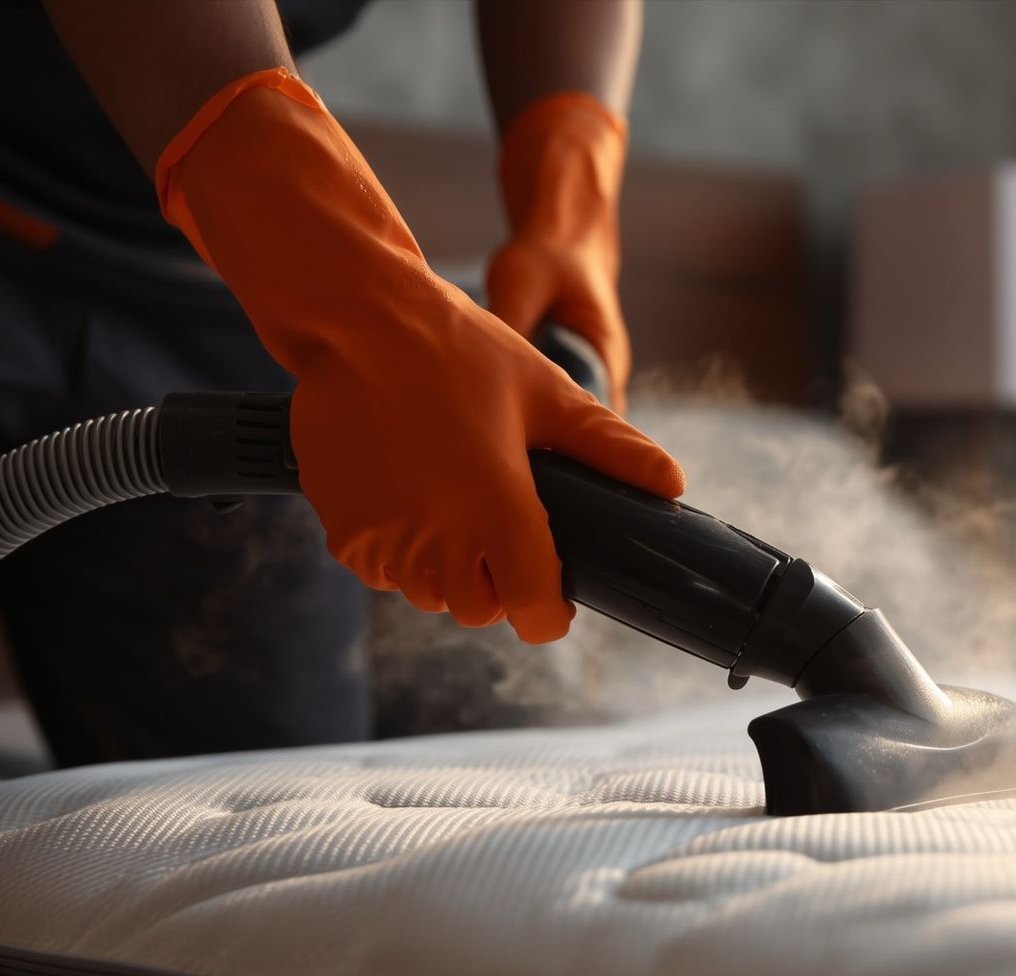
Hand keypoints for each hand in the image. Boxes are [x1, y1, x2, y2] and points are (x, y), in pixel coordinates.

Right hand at [156, 69, 682, 641]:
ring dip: (445, 566)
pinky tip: (407, 493)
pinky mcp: (343, 532)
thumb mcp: (549, 394)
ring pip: (426, 592)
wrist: (357, 322)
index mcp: (499, 511)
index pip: (532, 613)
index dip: (549, 609)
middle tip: (499, 524)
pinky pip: (381, 568)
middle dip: (496, 582)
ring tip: (452, 501)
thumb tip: (672, 483)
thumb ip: (611, 448)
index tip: (553, 588)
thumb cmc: (459, 352)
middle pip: (478, 609)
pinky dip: (398, 548)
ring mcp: (385, 539)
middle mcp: (439, 538)